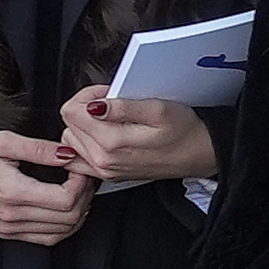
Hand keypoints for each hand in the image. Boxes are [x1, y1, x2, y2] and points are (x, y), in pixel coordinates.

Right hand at [0, 131, 91, 245]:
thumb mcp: (2, 142)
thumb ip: (38, 149)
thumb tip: (69, 153)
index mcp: (12, 192)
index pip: (65, 200)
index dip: (82, 185)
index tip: (79, 168)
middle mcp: (12, 216)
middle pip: (69, 219)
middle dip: (85, 197)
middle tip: (83, 177)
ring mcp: (9, 229)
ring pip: (61, 233)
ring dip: (78, 213)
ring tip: (77, 191)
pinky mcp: (6, 234)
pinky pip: (46, 239)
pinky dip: (64, 226)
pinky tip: (65, 209)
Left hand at [61, 87, 216, 186]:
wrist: (200, 156)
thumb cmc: (185, 131)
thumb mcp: (159, 109)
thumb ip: (122, 107)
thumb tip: (94, 105)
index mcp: (111, 143)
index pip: (71, 110)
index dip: (87, 95)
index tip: (106, 93)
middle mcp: (103, 160)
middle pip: (68, 125)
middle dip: (85, 109)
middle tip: (112, 104)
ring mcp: (104, 170)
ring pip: (72, 139)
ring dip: (85, 126)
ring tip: (112, 119)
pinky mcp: (107, 175)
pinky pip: (79, 158)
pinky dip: (85, 143)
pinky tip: (103, 136)